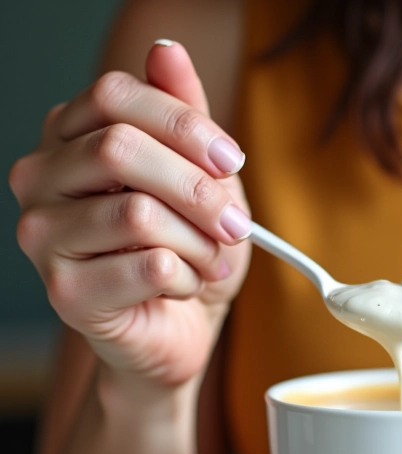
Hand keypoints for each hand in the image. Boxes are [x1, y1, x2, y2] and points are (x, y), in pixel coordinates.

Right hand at [9, 42, 250, 386]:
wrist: (178, 328)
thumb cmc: (186, 251)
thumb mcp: (198, 178)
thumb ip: (182, 118)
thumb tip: (167, 52)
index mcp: (68, 139)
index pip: (114, 96)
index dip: (184, 124)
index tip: (231, 161)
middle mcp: (40, 179)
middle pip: (121, 149)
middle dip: (199, 190)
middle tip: (236, 224)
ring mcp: (43, 237)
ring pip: (139, 214)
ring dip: (199, 243)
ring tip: (211, 262)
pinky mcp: (66, 292)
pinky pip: (149, 267)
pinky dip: (188, 278)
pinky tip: (184, 286)